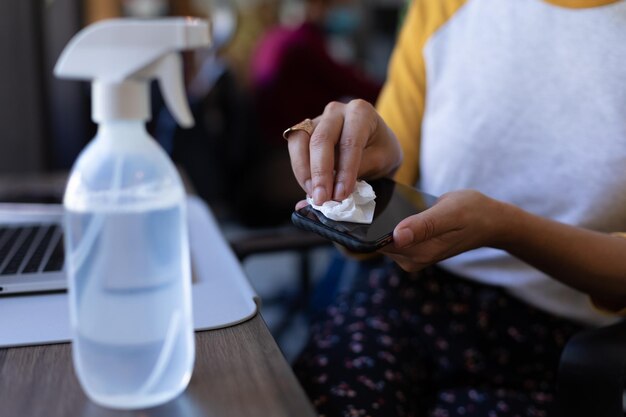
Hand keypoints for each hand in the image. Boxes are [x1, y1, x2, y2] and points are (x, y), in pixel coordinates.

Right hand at [286, 99, 401, 205]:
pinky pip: (295, 146)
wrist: (376, 143)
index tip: (341, 194)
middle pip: (321, 139)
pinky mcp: (305, 129)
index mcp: (361, 112)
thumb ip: (359, 170)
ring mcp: (318, 119)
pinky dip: (299, 169)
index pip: (350, 142)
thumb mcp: (381, 159)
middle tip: (322, 198)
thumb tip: (336, 191)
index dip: (344, 170)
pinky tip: (309, 186)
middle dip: (320, 173)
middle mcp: (336, 111)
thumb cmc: (381, 150)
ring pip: (300, 140)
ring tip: (313, 194)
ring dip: (304, 171)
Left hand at [380, 190, 508, 271]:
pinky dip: (391, 222)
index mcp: (418, 253)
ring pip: (383, 238)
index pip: (378, 244)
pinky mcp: (414, 249)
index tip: (362, 206)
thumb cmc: (473, 212)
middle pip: (377, 241)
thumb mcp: (450, 212)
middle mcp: (412, 260)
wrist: (491, 222)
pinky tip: (394, 207)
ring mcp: (413, 256)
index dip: (368, 226)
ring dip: (382, 221)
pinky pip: (393, 235)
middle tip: (372, 197)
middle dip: (374, 222)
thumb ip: (424, 225)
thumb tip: (397, 236)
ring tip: (385, 200)